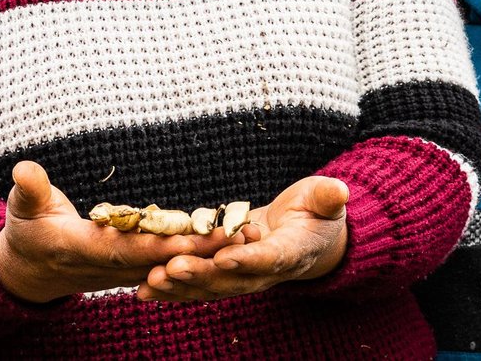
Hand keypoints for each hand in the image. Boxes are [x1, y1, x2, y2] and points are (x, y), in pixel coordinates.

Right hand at [0, 161, 227, 303]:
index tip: (182, 241)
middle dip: (196, 250)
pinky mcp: (137, 266)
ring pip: (171, 260)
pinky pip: (172, 259)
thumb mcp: (22, 209)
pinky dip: (200, 251)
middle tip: (232, 237)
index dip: (153, 247)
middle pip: (159, 258)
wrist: (31, 271)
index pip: (122, 249)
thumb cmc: (26, 232)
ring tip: (244, 236)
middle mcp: (109, 264)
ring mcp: (126, 269)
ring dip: (207, 251)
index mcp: (81, 248)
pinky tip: (231, 239)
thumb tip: (24, 169)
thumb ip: (29, 189)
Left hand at [136, 176, 348, 301]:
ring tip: (149, 282)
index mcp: (291, 253)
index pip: (269, 259)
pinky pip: (197, 286)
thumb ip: (328, 197)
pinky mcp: (224, 276)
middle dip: (200, 275)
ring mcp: (243, 278)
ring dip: (178, 287)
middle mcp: (265, 273)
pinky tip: (141, 289)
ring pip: (209, 287)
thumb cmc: (317, 212)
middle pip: (231, 279)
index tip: (226, 256)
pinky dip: (171, 289)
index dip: (248, 259)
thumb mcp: (326, 199)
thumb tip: (339, 190)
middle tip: (170, 269)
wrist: (308, 237)